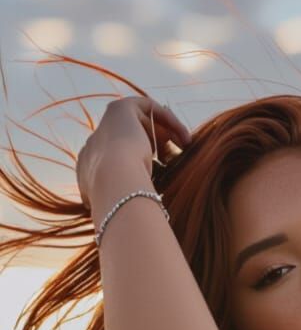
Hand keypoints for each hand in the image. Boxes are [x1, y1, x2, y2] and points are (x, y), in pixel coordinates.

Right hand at [76, 95, 191, 214]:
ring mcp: (104, 126)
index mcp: (88, 171)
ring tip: (181, 145)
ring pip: (137, 123)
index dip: (140, 165)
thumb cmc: (124, 202)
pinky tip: (184, 137)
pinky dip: (168, 119)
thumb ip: (137, 208)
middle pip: (126, 140)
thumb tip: (154, 222)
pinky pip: (146, 107)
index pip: (115, 164)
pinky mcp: (118, 109)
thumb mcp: (130, 210)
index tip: (160, 175)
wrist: (114, 182)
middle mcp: (93, 146)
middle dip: (150, 146)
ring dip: (162, 132)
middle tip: (171, 158)